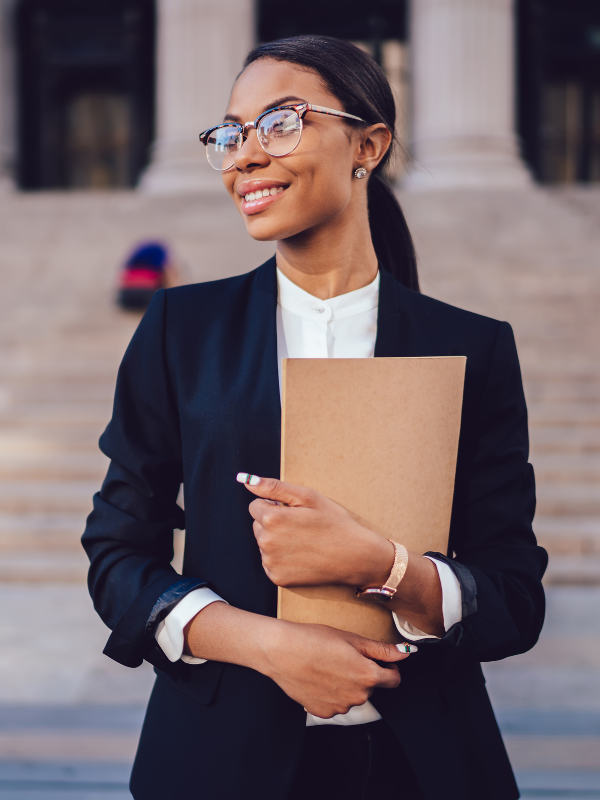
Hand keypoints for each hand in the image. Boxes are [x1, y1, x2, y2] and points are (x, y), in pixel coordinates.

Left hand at [238, 474, 392, 587]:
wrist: (354, 556)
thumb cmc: (333, 522)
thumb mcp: (307, 497)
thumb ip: (273, 487)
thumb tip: (246, 480)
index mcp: (272, 519)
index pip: (256, 506)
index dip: (275, 506)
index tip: (294, 512)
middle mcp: (266, 542)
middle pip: (258, 526)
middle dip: (273, 523)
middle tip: (301, 526)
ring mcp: (271, 563)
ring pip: (264, 544)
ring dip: (277, 540)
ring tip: (304, 541)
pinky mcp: (277, 578)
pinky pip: (270, 562)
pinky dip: (281, 558)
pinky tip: (301, 556)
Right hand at [261, 620, 409, 718]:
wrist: (280, 651)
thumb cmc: (314, 639)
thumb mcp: (351, 639)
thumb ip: (382, 650)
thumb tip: (406, 652)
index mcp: (368, 676)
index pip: (394, 680)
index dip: (389, 668)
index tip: (377, 660)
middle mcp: (357, 697)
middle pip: (371, 687)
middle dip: (364, 674)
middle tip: (344, 656)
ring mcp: (340, 708)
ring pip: (353, 696)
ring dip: (347, 684)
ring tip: (328, 666)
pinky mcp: (323, 713)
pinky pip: (336, 704)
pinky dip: (332, 694)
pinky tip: (319, 678)